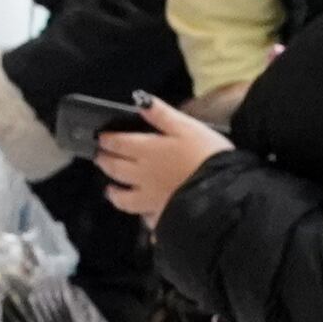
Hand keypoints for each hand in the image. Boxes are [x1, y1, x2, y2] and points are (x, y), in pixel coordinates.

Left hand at [94, 96, 229, 222]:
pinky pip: (147, 220)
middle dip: (105, 161)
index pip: (119, 143)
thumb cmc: (207, 155)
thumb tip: (139, 101)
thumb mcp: (186, 126)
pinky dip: (142, 218)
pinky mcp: (163, 218)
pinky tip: (144, 219)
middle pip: (116, 169)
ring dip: (114, 193)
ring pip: (124, 199)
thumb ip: (161, 114)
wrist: (222, 193)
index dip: (107, 139)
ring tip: (110, 190)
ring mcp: (150, 200)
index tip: (101, 138)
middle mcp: (142, 176)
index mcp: (147, 151)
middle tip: (100, 157)